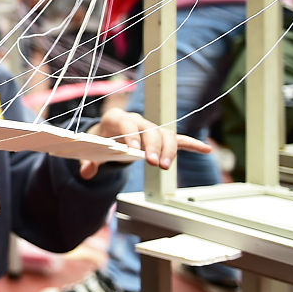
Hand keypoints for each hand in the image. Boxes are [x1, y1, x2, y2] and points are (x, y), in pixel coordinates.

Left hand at [83, 108, 210, 178]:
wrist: (108, 133)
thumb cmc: (101, 140)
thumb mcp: (91, 149)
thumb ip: (88, 160)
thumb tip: (87, 172)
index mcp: (117, 119)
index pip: (126, 123)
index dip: (130, 134)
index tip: (133, 149)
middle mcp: (137, 120)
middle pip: (150, 130)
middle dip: (153, 146)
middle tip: (153, 163)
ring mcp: (151, 128)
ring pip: (165, 135)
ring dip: (168, 150)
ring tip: (165, 166)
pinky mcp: (161, 138)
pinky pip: (179, 139)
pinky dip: (191, 144)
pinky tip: (206, 149)